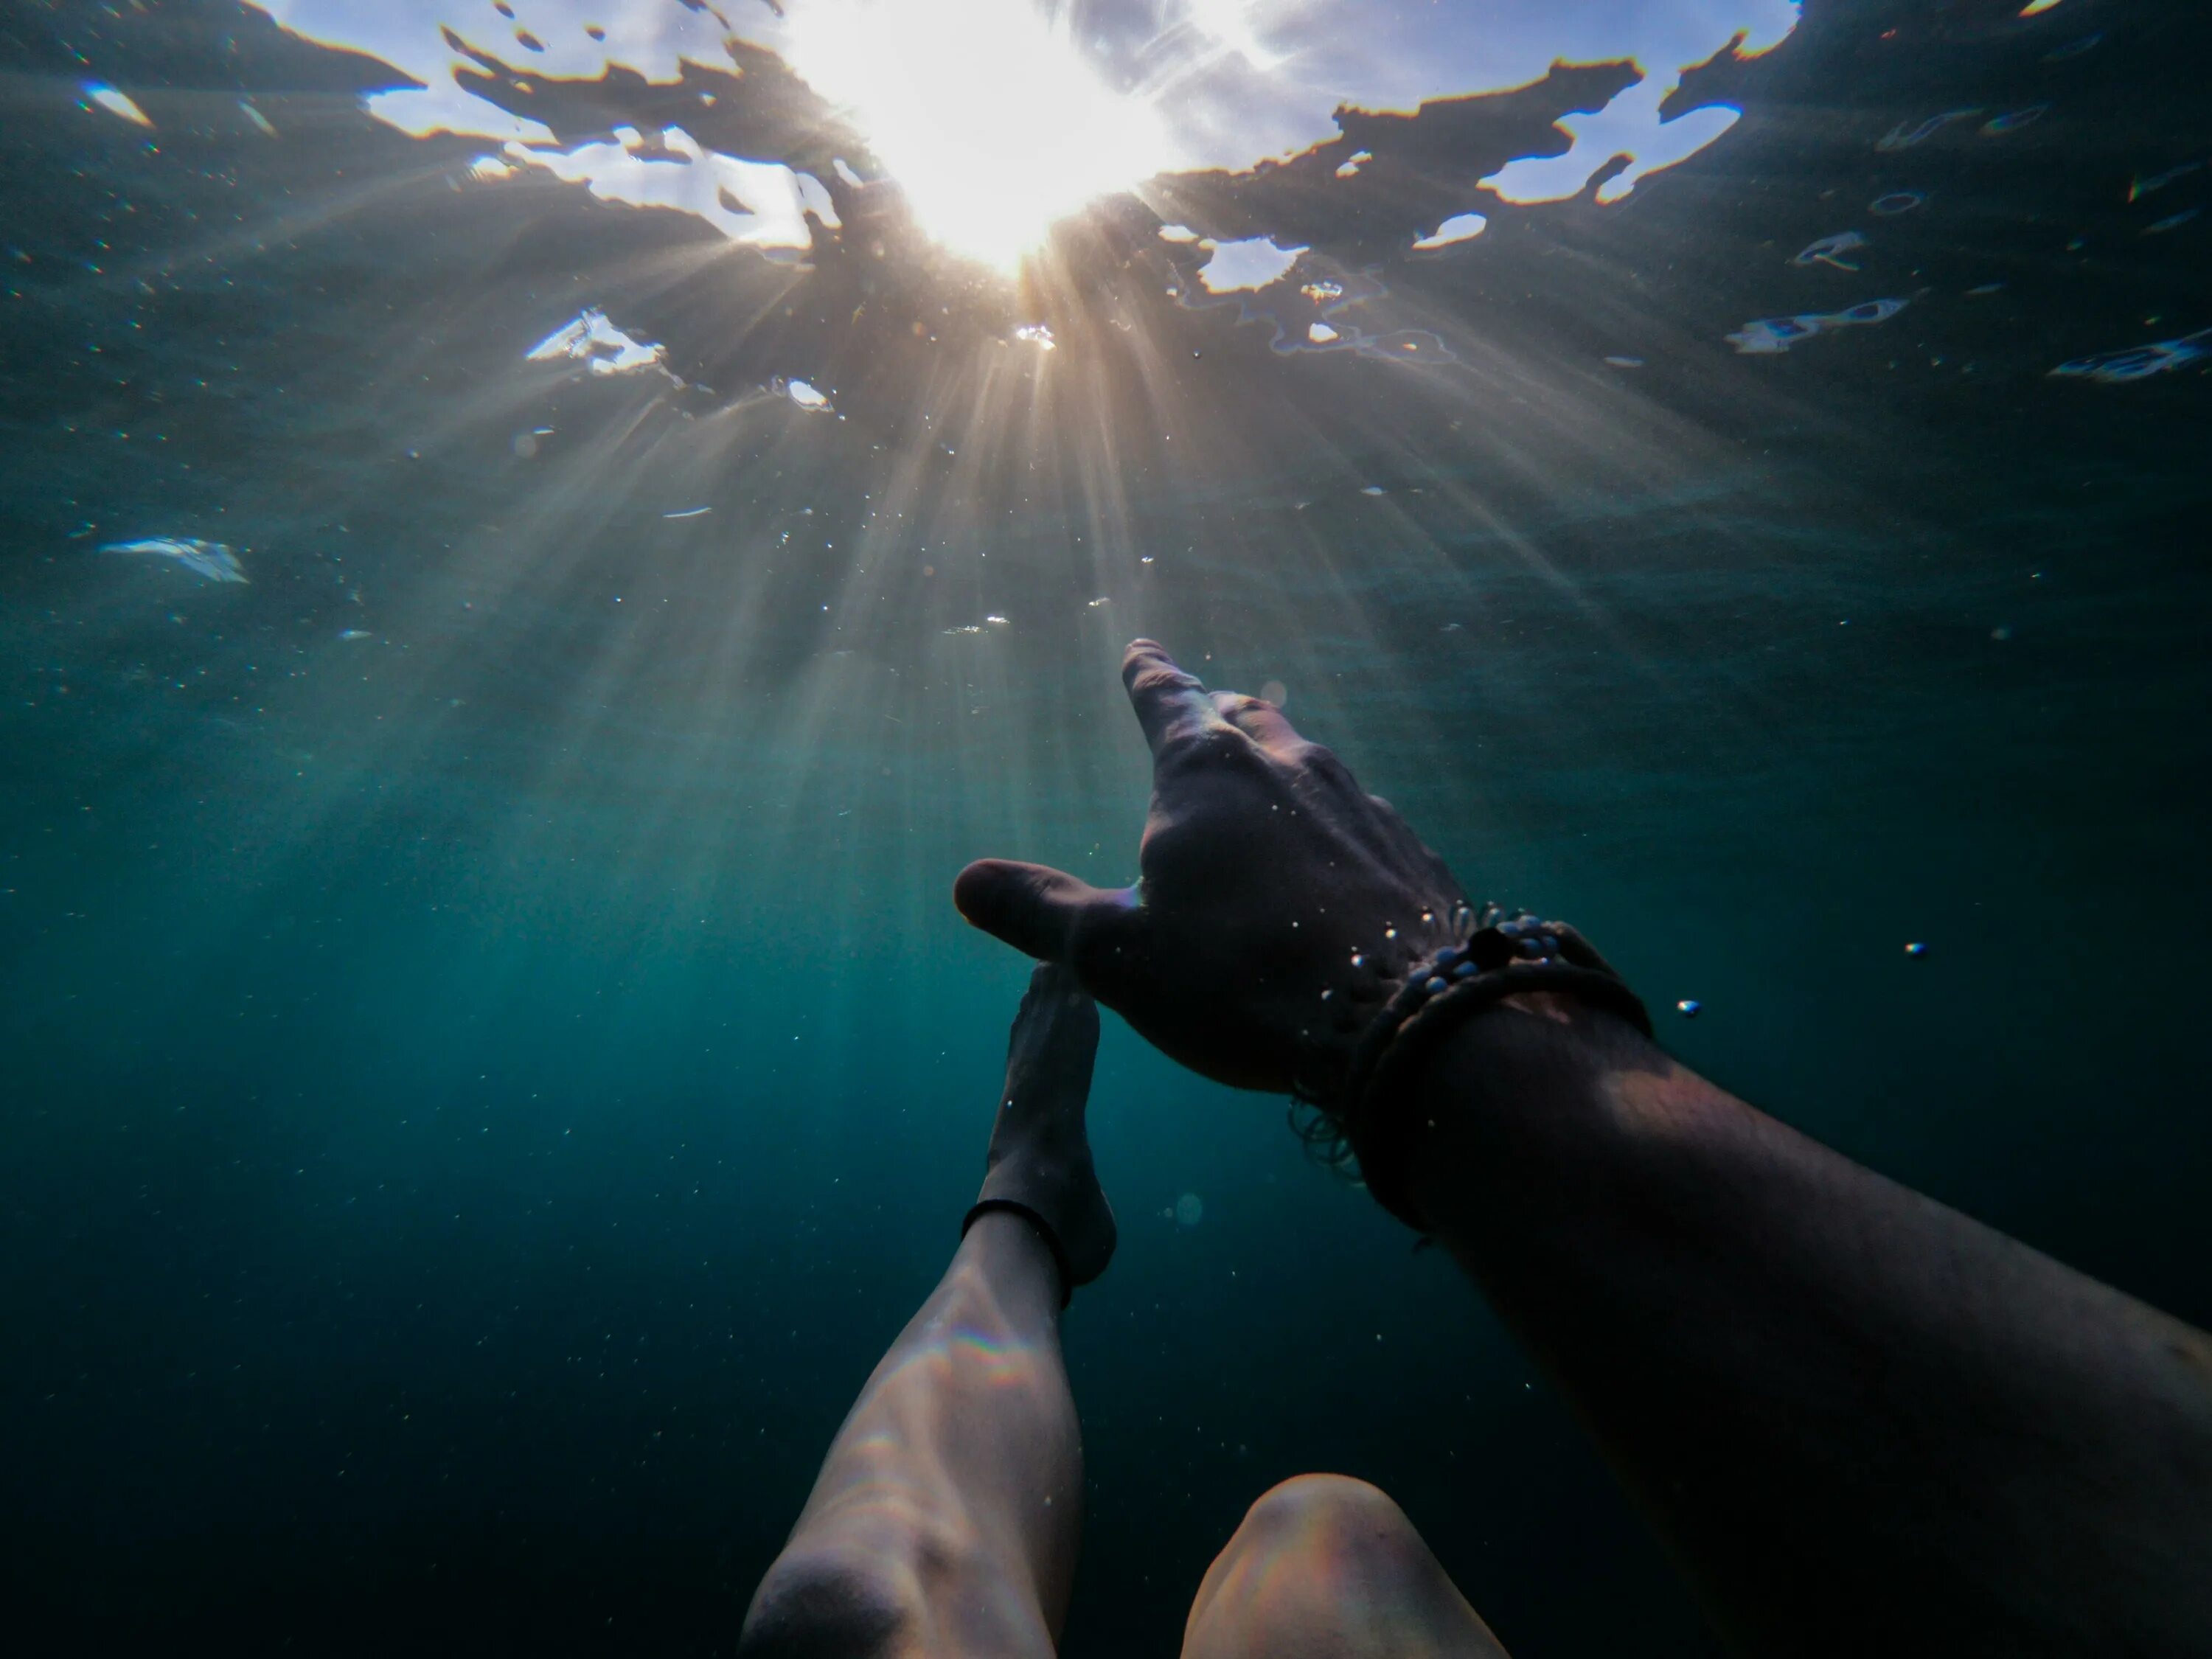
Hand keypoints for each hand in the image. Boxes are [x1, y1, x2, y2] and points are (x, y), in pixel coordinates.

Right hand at [955, 640, 1467, 1098]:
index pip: (1166, 701)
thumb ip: (1042, 913)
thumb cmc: (1240, 980)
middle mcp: (1289, 766)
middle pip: (1246, 717)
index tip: (1140, 650)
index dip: (1147, 676)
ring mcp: (1362, 805)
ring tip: (1266, 780)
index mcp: (1206, 774)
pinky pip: (1360, 819)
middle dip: (1217, 710)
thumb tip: (966, 882)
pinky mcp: (1409, 853)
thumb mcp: (1117, 957)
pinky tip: (1333, 862)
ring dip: (1279, 764)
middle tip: (1204, 707)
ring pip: (1310, 762)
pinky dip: (1330, 825)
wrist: (1398, 1019)